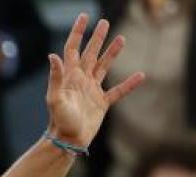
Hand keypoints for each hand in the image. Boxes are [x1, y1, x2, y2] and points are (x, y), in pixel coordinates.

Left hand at [45, 15, 145, 147]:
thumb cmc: (59, 121)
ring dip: (112, 53)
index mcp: (70, 76)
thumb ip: (55, 77)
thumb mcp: (55, 98)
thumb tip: (53, 56)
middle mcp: (81, 80)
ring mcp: (92, 91)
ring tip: (121, 39)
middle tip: (104, 23)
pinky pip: (118, 91)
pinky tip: (141, 76)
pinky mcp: (101, 103)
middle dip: (97, 38)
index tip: (84, 16)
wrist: (68, 140)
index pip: (73, 49)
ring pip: (104, 67)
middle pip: (90, 53)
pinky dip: (129, 84)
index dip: (78, 32)